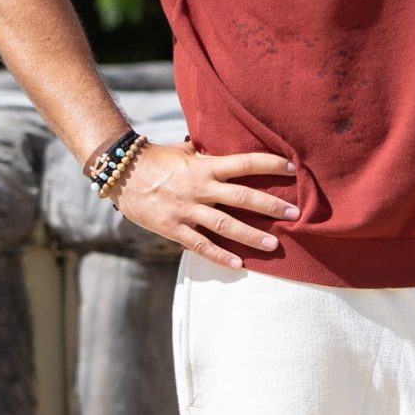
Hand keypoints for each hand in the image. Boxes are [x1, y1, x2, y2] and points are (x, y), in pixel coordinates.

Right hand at [111, 141, 297, 267]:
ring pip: (225, 225)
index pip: (245, 163)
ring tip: (274, 244)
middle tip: (295, 213)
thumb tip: (228, 148)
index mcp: (204, 165)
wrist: (119, 172)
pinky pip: (200, 245)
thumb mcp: (184, 151)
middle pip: (242, 197)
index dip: (270, 164)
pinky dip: (220, 256)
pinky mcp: (172, 228)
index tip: (293, 168)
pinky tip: (239, 265)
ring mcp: (186, 209)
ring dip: (251, 236)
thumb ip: (207, 153)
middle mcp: (199, 187)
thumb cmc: (155, 159)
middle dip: (271, 206)